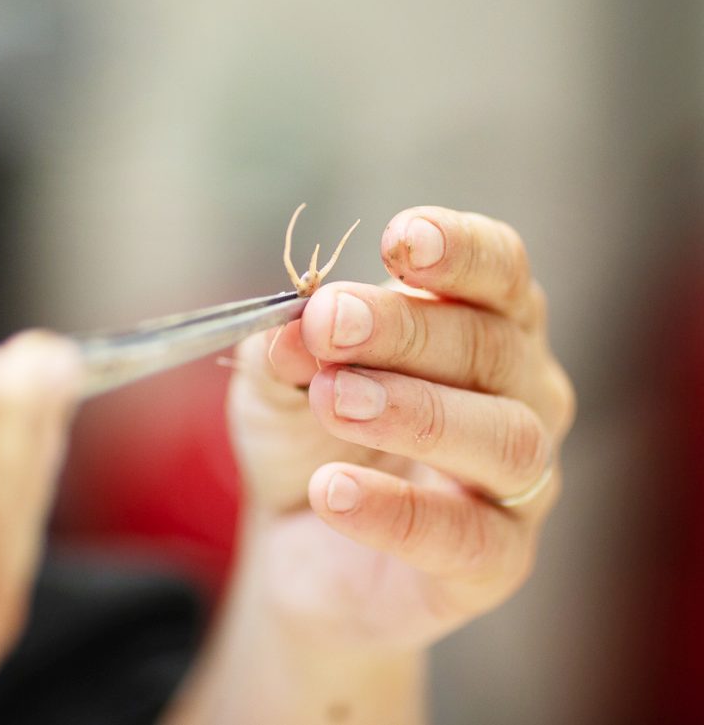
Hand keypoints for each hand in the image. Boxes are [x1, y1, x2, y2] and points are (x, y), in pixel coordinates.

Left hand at [228, 206, 573, 647]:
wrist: (299, 541)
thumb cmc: (309, 433)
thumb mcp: (278, 378)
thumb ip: (285, 348)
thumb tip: (292, 327)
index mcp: (482, 323)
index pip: (500, 271)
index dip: (461, 250)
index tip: (401, 241)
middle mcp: (522, 393)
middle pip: (490, 346)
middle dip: (405, 329)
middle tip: (330, 324)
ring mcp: (520, 481)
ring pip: (503, 439)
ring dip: (415, 412)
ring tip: (334, 401)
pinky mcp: (499, 560)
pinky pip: (469, 537)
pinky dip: (398, 512)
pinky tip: (332, 491)